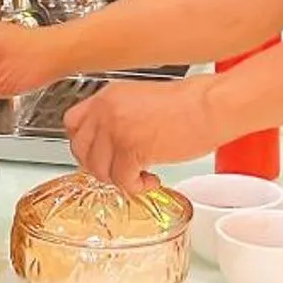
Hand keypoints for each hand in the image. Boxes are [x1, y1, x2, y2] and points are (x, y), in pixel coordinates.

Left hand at [63, 77, 215, 194]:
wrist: (210, 106)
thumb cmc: (188, 104)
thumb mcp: (142, 101)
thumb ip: (119, 117)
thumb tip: (109, 144)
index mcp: (108, 96)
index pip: (72, 123)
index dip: (83, 144)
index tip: (97, 154)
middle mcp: (106, 110)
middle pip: (81, 150)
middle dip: (99, 167)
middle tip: (120, 170)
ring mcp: (116, 129)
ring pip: (100, 170)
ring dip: (120, 179)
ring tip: (140, 176)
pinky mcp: (132, 150)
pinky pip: (122, 181)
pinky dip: (137, 187)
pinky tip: (152, 179)